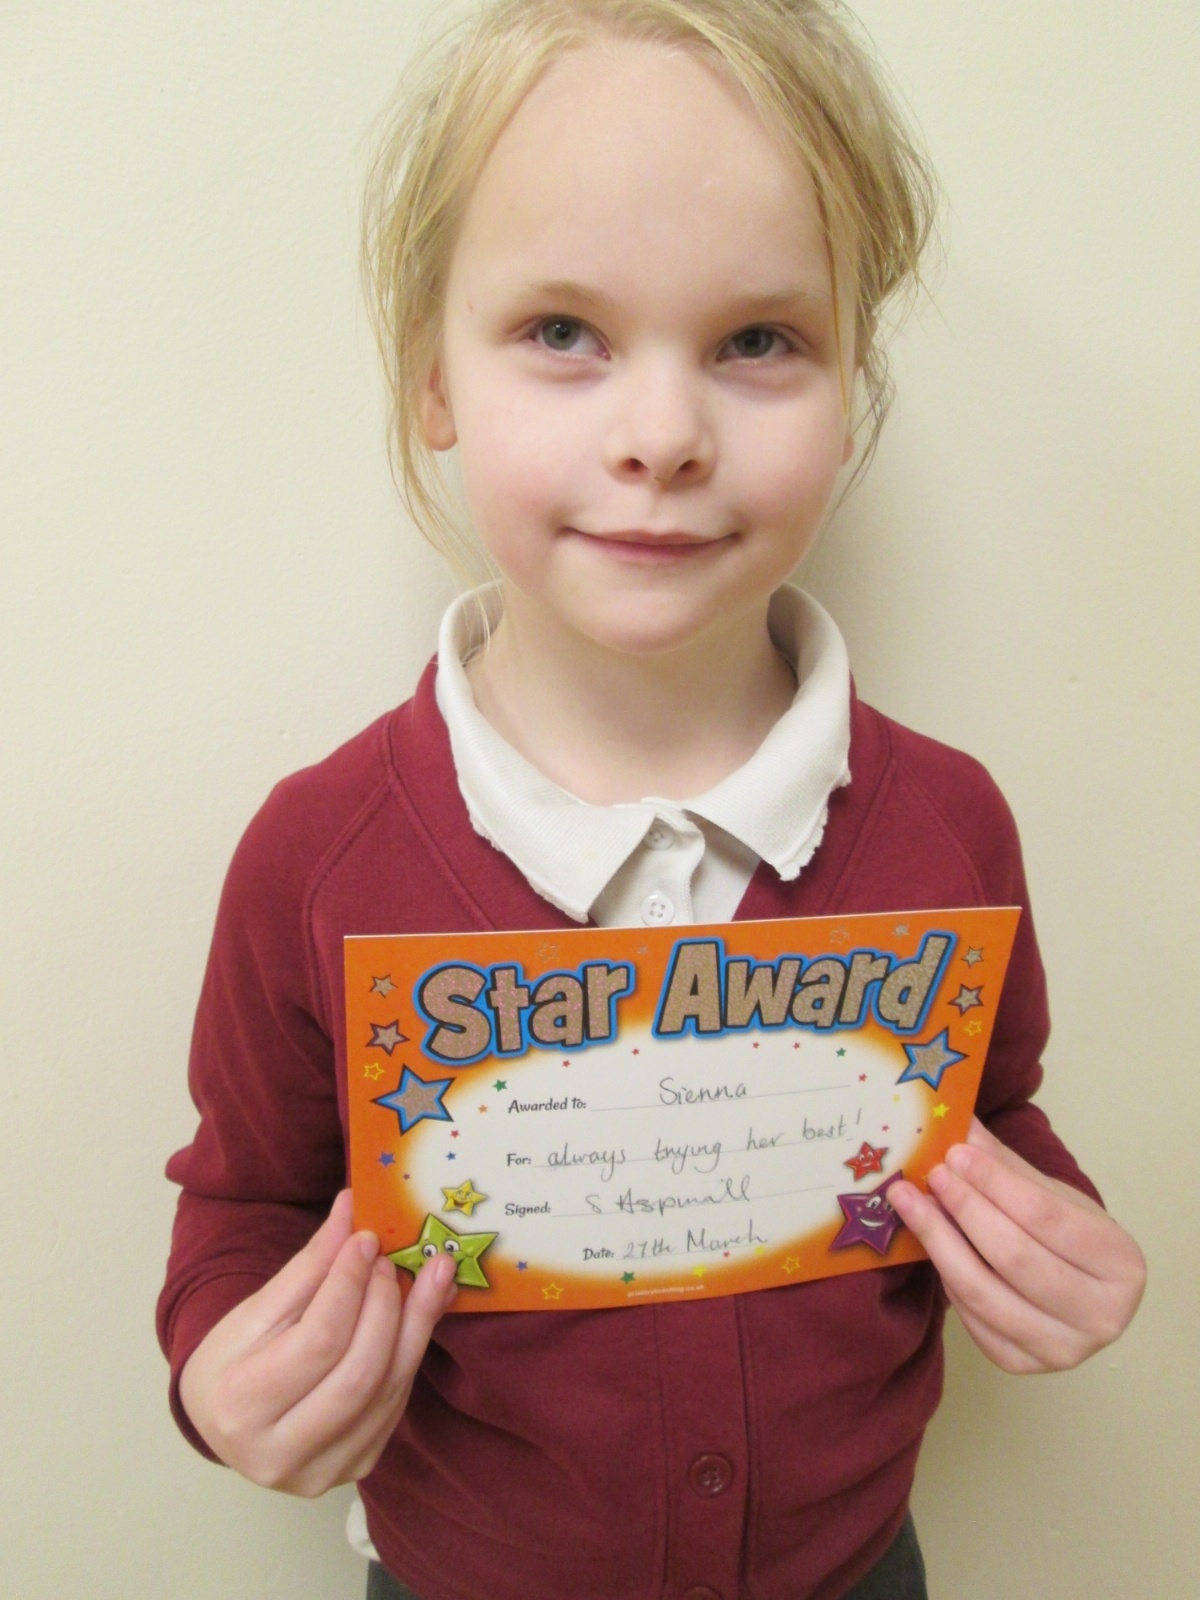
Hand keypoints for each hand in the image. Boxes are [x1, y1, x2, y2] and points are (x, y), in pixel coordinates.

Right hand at [178, 1189, 456, 1495]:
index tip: (367, 1240)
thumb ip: (309, 1265)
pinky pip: (397, 1405)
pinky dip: (412, 1353)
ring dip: (415, 1326)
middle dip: (387, 1306)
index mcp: (240, 1407)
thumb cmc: (234, 1360)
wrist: (225, 1422)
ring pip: (388, 1391)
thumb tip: (351, 1206)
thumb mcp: (257, 1310)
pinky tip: (421, 1313)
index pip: (317, 1341)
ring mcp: (322, 1473)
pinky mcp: (356, 1469)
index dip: (350, 1285)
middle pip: (359, 1372)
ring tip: (427, 1276)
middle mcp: (278, 1455)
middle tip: (391, 1260)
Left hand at [888, 1119, 1145, 1373]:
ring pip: (984, 1293)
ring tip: (910, 1201)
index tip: (955, 1153)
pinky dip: (945, 1277)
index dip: (995, 1183)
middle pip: (1014, 1257)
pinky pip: (970, 1319)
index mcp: (1120, 1262)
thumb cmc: (1067, 1237)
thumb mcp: (1050, 1194)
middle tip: (931, 1174)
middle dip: (965, 1210)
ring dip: (939, 1241)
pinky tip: (930, 1242)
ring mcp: (1062, 1349)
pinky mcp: (1021, 1364)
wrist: (1078, 1291)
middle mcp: (1102, 1315)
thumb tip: (955, 1120)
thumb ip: (1004, 1163)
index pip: (1046, 1216)